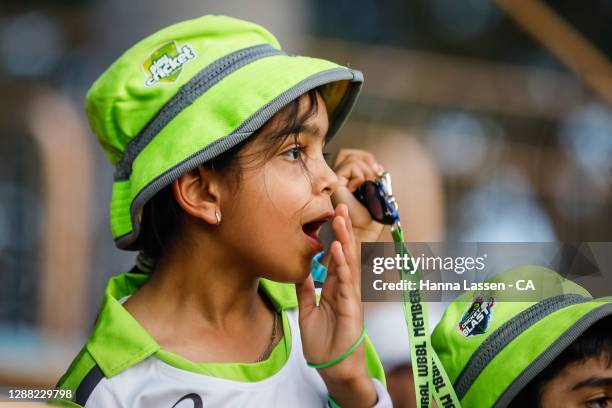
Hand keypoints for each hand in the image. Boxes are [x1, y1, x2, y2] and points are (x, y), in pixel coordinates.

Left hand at [296, 204, 376, 406]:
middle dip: (342, 231)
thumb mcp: (307, 311)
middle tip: (340, 207)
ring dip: (344, 241)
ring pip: (348, 263)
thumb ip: (305, 290)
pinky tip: (337, 250)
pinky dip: (342, 265)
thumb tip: (299, 271)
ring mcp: (349, 297)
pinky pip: (346, 283)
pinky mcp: (351, 309)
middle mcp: (344, 289)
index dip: (332, 236)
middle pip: (344, 254)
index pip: (334, 257)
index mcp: (334, 288)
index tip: (329, 216)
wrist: (332, 367)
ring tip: (339, 220)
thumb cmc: (324, 342)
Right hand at [331, 149, 384, 243]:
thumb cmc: (370, 215)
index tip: (377, 171)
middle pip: (346, 153)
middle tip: (374, 173)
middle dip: (365, 158)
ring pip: (351, 157)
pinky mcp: (335, 183)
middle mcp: (339, 179)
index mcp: (348, 180)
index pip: (352, 156)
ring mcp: (335, 180)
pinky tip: (358, 188)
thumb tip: (376, 165)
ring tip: (367, 184)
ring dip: (366, 170)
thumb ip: (373, 176)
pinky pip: (351, 166)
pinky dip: (361, 175)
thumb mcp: (375, 191)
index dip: (366, 159)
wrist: (365, 229)